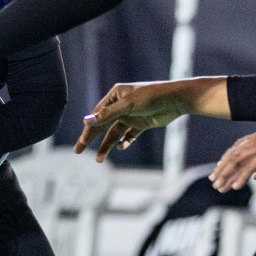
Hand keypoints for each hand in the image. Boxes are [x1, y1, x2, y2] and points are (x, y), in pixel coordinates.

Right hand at [74, 81, 192, 161]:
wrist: (177, 100)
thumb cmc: (152, 97)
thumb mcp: (129, 105)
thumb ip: (108, 114)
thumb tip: (87, 121)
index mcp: (115, 95)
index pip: (97, 114)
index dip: (89, 129)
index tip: (82, 142)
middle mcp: (121, 105)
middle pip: (103, 125)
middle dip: (92, 138)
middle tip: (79, 151)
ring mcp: (132, 115)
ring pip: (115, 133)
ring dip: (108, 145)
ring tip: (100, 160)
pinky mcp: (142, 123)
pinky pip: (129, 135)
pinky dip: (125, 142)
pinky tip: (121, 147)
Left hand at [210, 88, 255, 192]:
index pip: (236, 150)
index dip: (226, 160)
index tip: (217, 169)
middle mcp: (255, 141)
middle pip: (233, 158)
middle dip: (222, 170)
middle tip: (212, 181)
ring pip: (237, 163)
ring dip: (226, 175)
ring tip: (218, 187)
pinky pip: (251, 166)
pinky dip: (242, 176)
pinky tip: (236, 185)